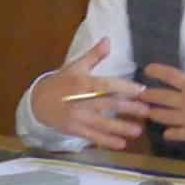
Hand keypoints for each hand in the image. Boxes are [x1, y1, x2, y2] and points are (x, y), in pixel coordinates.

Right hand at [29, 37, 149, 149]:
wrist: (37, 102)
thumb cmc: (59, 82)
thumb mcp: (74, 66)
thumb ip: (93, 55)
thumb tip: (109, 40)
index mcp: (80, 82)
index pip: (105, 85)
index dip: (124, 87)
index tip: (141, 89)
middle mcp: (79, 100)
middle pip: (107, 105)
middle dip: (128, 108)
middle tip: (147, 111)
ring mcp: (77, 116)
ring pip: (102, 123)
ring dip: (121, 127)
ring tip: (138, 130)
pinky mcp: (74, 129)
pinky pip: (92, 136)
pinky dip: (106, 141)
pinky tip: (122, 144)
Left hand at [140, 41, 184, 147]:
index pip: (169, 75)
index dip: (156, 71)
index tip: (147, 70)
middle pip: (161, 97)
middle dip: (148, 95)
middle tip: (138, 94)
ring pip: (164, 116)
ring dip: (154, 114)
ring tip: (146, 112)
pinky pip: (177, 134)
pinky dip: (169, 134)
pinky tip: (165, 134)